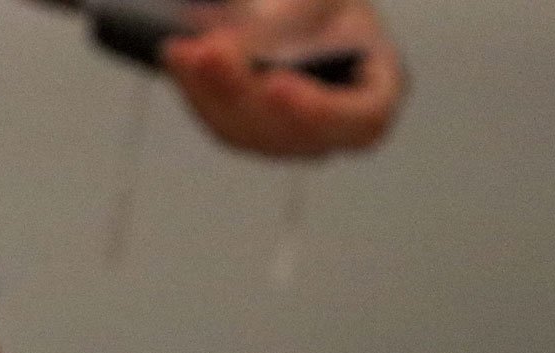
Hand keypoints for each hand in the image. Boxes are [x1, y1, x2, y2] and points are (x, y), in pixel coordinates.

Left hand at [163, 0, 404, 157]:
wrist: (294, 7)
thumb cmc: (323, 2)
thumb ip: (291, 19)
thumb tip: (240, 46)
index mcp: (378, 88)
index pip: (364, 119)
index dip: (320, 111)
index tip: (277, 83)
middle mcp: (337, 126)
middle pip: (292, 132)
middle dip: (244, 91)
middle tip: (210, 52)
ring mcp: (292, 136)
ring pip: (248, 132)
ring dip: (210, 91)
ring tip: (183, 50)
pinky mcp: (253, 130)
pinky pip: (221, 121)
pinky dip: (195, 88)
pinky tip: (176, 56)